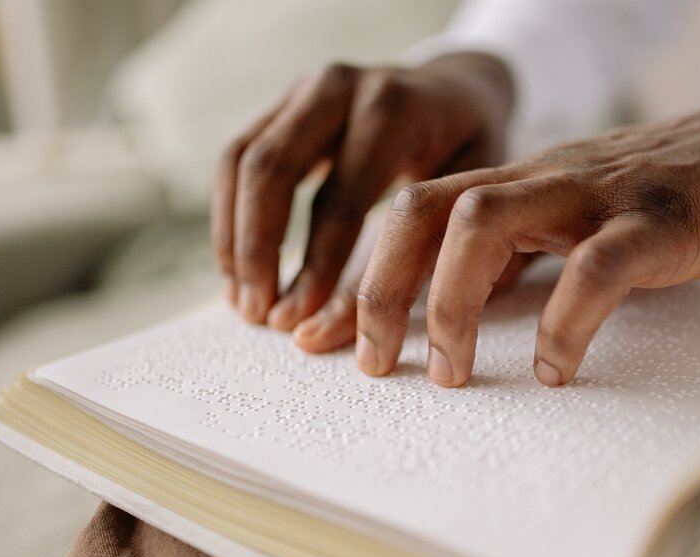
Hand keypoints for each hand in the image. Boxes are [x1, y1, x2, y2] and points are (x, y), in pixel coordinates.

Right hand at [211, 53, 513, 337]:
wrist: (457, 88)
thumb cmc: (469, 150)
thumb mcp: (470, 192)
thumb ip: (427, 252)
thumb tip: (375, 324)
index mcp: (394, 109)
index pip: (340, 197)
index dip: (315, 265)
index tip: (299, 320)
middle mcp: (340, 88)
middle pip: (271, 170)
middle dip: (258, 251)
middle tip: (261, 316)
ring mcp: (303, 90)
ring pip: (240, 162)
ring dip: (233, 239)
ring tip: (243, 304)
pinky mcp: (280, 104)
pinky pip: (235, 160)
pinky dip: (229, 218)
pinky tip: (239, 270)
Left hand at [355, 81, 699, 386]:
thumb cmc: (678, 196)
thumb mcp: (583, 221)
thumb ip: (525, 253)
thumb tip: (463, 307)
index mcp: (522, 183)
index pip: (412, 214)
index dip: (360, 278)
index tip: (324, 340)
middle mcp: (544, 180)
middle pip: (423, 209)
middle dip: (380, 289)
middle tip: (370, 363)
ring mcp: (598, 195)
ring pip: (485, 222)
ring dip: (450, 302)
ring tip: (448, 373)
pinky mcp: (659, 220)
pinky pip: (594, 266)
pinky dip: (564, 321)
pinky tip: (556, 369)